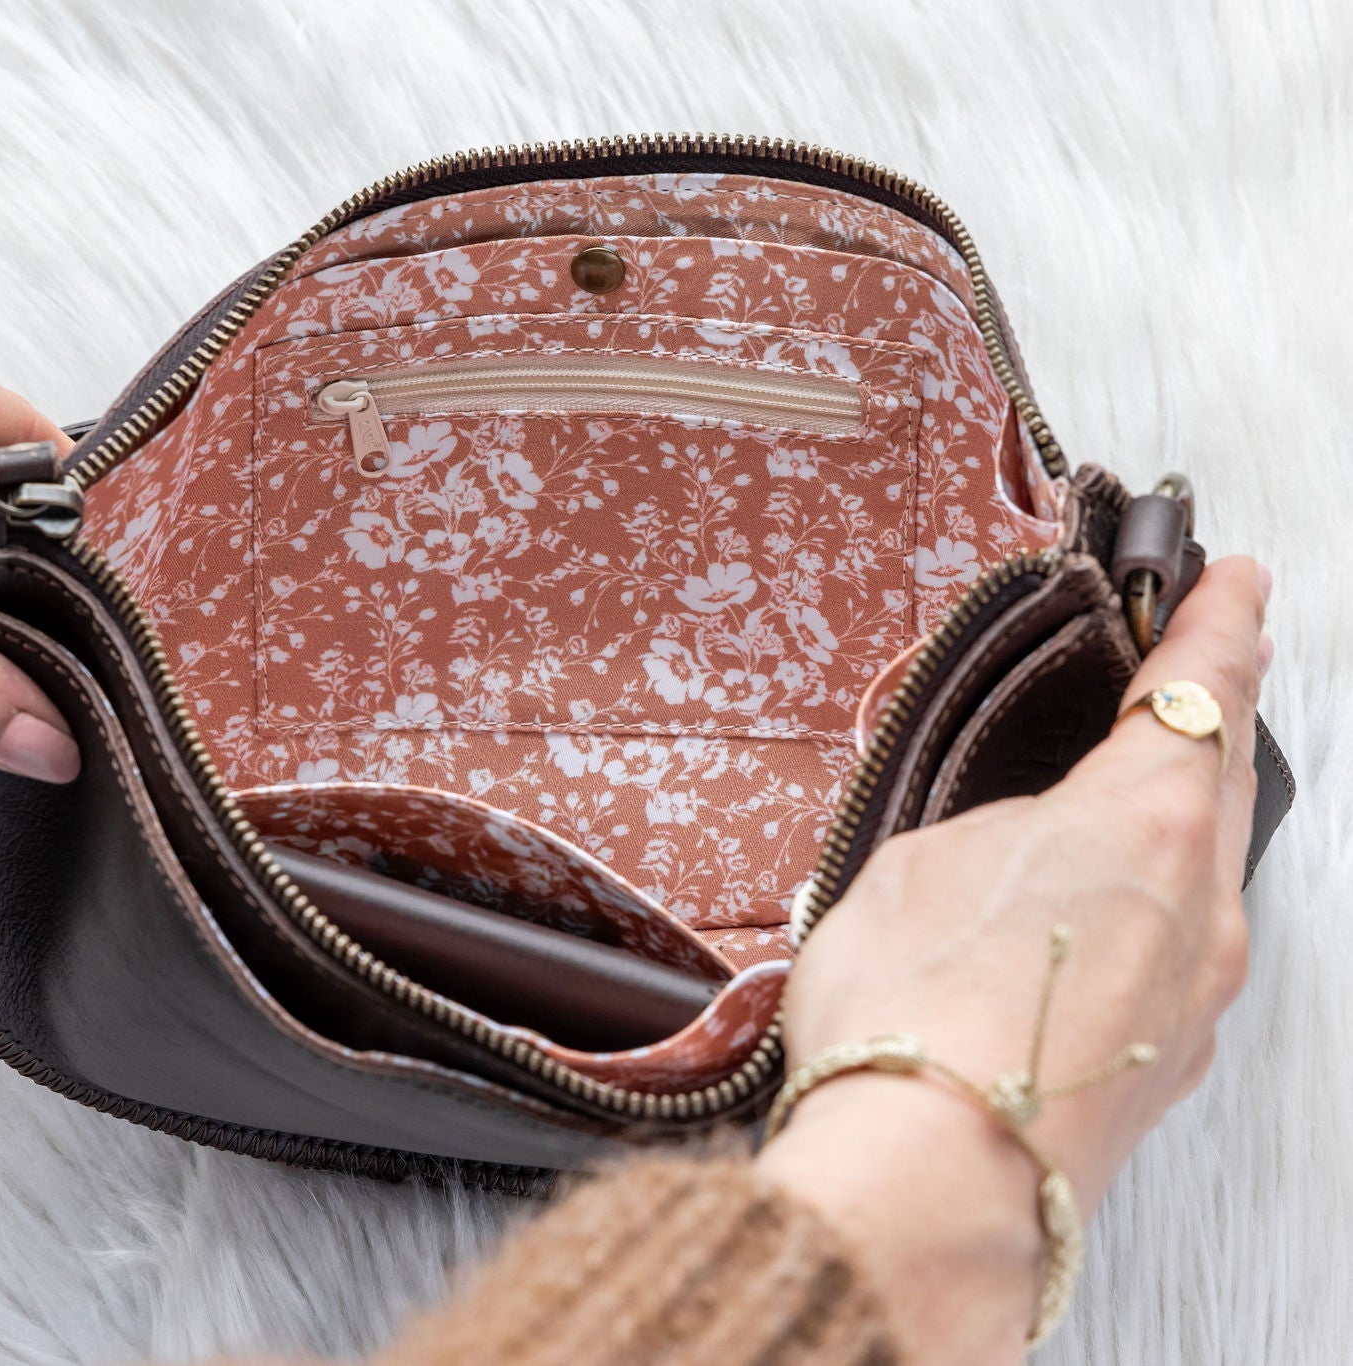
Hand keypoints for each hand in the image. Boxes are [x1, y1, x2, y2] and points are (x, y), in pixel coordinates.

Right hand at [758, 557, 1270, 1362]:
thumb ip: (993, 830)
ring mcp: (1196, 999)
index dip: (1220, 619)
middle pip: (1227, 780)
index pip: (1202, 686)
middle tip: (1205, 662)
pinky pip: (1180, 957)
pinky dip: (1153, 916)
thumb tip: (1022, 841)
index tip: (1233, 579)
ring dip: (1184, 819)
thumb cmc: (915, 1022)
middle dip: (1216, 712)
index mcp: (1146, 823)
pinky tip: (1092, 929)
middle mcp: (1201, 909)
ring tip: (1134, 799)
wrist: (929, 1187)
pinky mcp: (1167, 1068)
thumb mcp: (917, 865)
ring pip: (1210, 876)